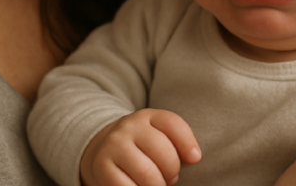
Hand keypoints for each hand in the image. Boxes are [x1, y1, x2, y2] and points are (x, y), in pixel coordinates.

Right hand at [80, 108, 200, 185]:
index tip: (194, 159)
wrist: (104, 149)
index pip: (172, 123)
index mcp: (147, 116)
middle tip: (169, 178)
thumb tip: (194, 158)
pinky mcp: (101, 166)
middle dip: (172, 172)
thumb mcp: (161, 138)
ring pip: (147, 174)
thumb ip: (180, 146)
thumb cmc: (143, 148)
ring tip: (156, 184)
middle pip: (163, 152)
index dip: (188, 143)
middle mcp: (128, 126)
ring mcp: (113, 145)